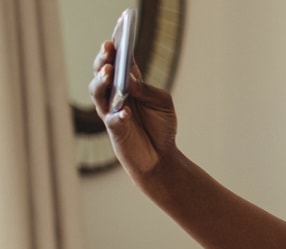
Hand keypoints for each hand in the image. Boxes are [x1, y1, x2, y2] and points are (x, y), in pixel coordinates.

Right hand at [89, 38, 177, 180]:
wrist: (162, 157)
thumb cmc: (161, 126)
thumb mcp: (163, 104)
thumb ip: (148, 90)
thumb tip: (131, 80)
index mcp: (129, 83)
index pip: (120, 60)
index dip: (117, 45)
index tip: (117, 31)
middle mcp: (115, 93)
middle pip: (102, 71)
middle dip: (104, 58)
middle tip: (108, 48)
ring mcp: (111, 110)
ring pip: (98, 91)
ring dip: (102, 80)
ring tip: (109, 72)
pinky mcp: (114, 129)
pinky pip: (112, 119)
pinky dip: (119, 114)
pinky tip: (126, 111)